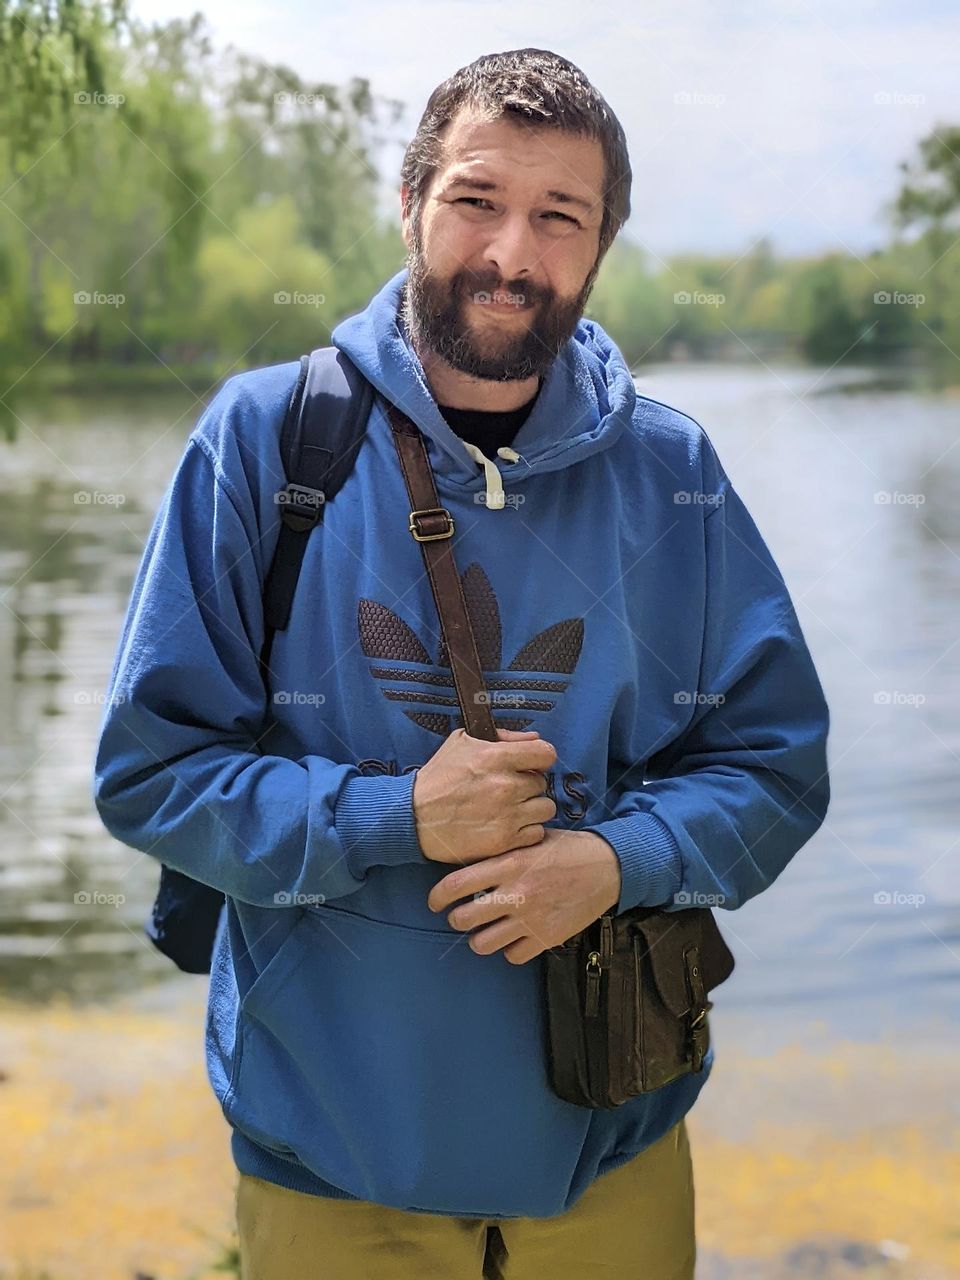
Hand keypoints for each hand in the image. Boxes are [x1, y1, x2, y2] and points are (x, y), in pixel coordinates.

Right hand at [412, 727, 557, 864]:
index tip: (530, 764)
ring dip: (532, 809)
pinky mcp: (503, 841)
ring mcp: (507, 815)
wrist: (414, 816)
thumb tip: (533, 737)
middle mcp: (506, 786)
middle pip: (543, 783)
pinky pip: (536, 833)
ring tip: (512, 809)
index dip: (540, 758)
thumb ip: (502, 737)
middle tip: (511, 790)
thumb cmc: (438, 778)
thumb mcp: (462, 743)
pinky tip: (509, 826)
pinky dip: (526, 831)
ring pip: (545, 809)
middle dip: (529, 785)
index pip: (546, 753)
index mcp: (496, 757)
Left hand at [426, 828, 621, 964]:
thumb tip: (469, 863)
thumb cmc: (567, 849)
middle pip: (462, 919)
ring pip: (482, 944)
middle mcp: (516, 893)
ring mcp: (531, 918)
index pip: (456, 885)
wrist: (608, 866)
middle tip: (462, 916)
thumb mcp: (532, 840)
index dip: (436, 897)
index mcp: (509, 863)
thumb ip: (502, 853)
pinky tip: (516, 937)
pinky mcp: (547, 937)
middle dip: (456, 919)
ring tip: (487, 930)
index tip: (434, 902)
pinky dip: (510, 949)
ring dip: (480, 938)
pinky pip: (512, 956)